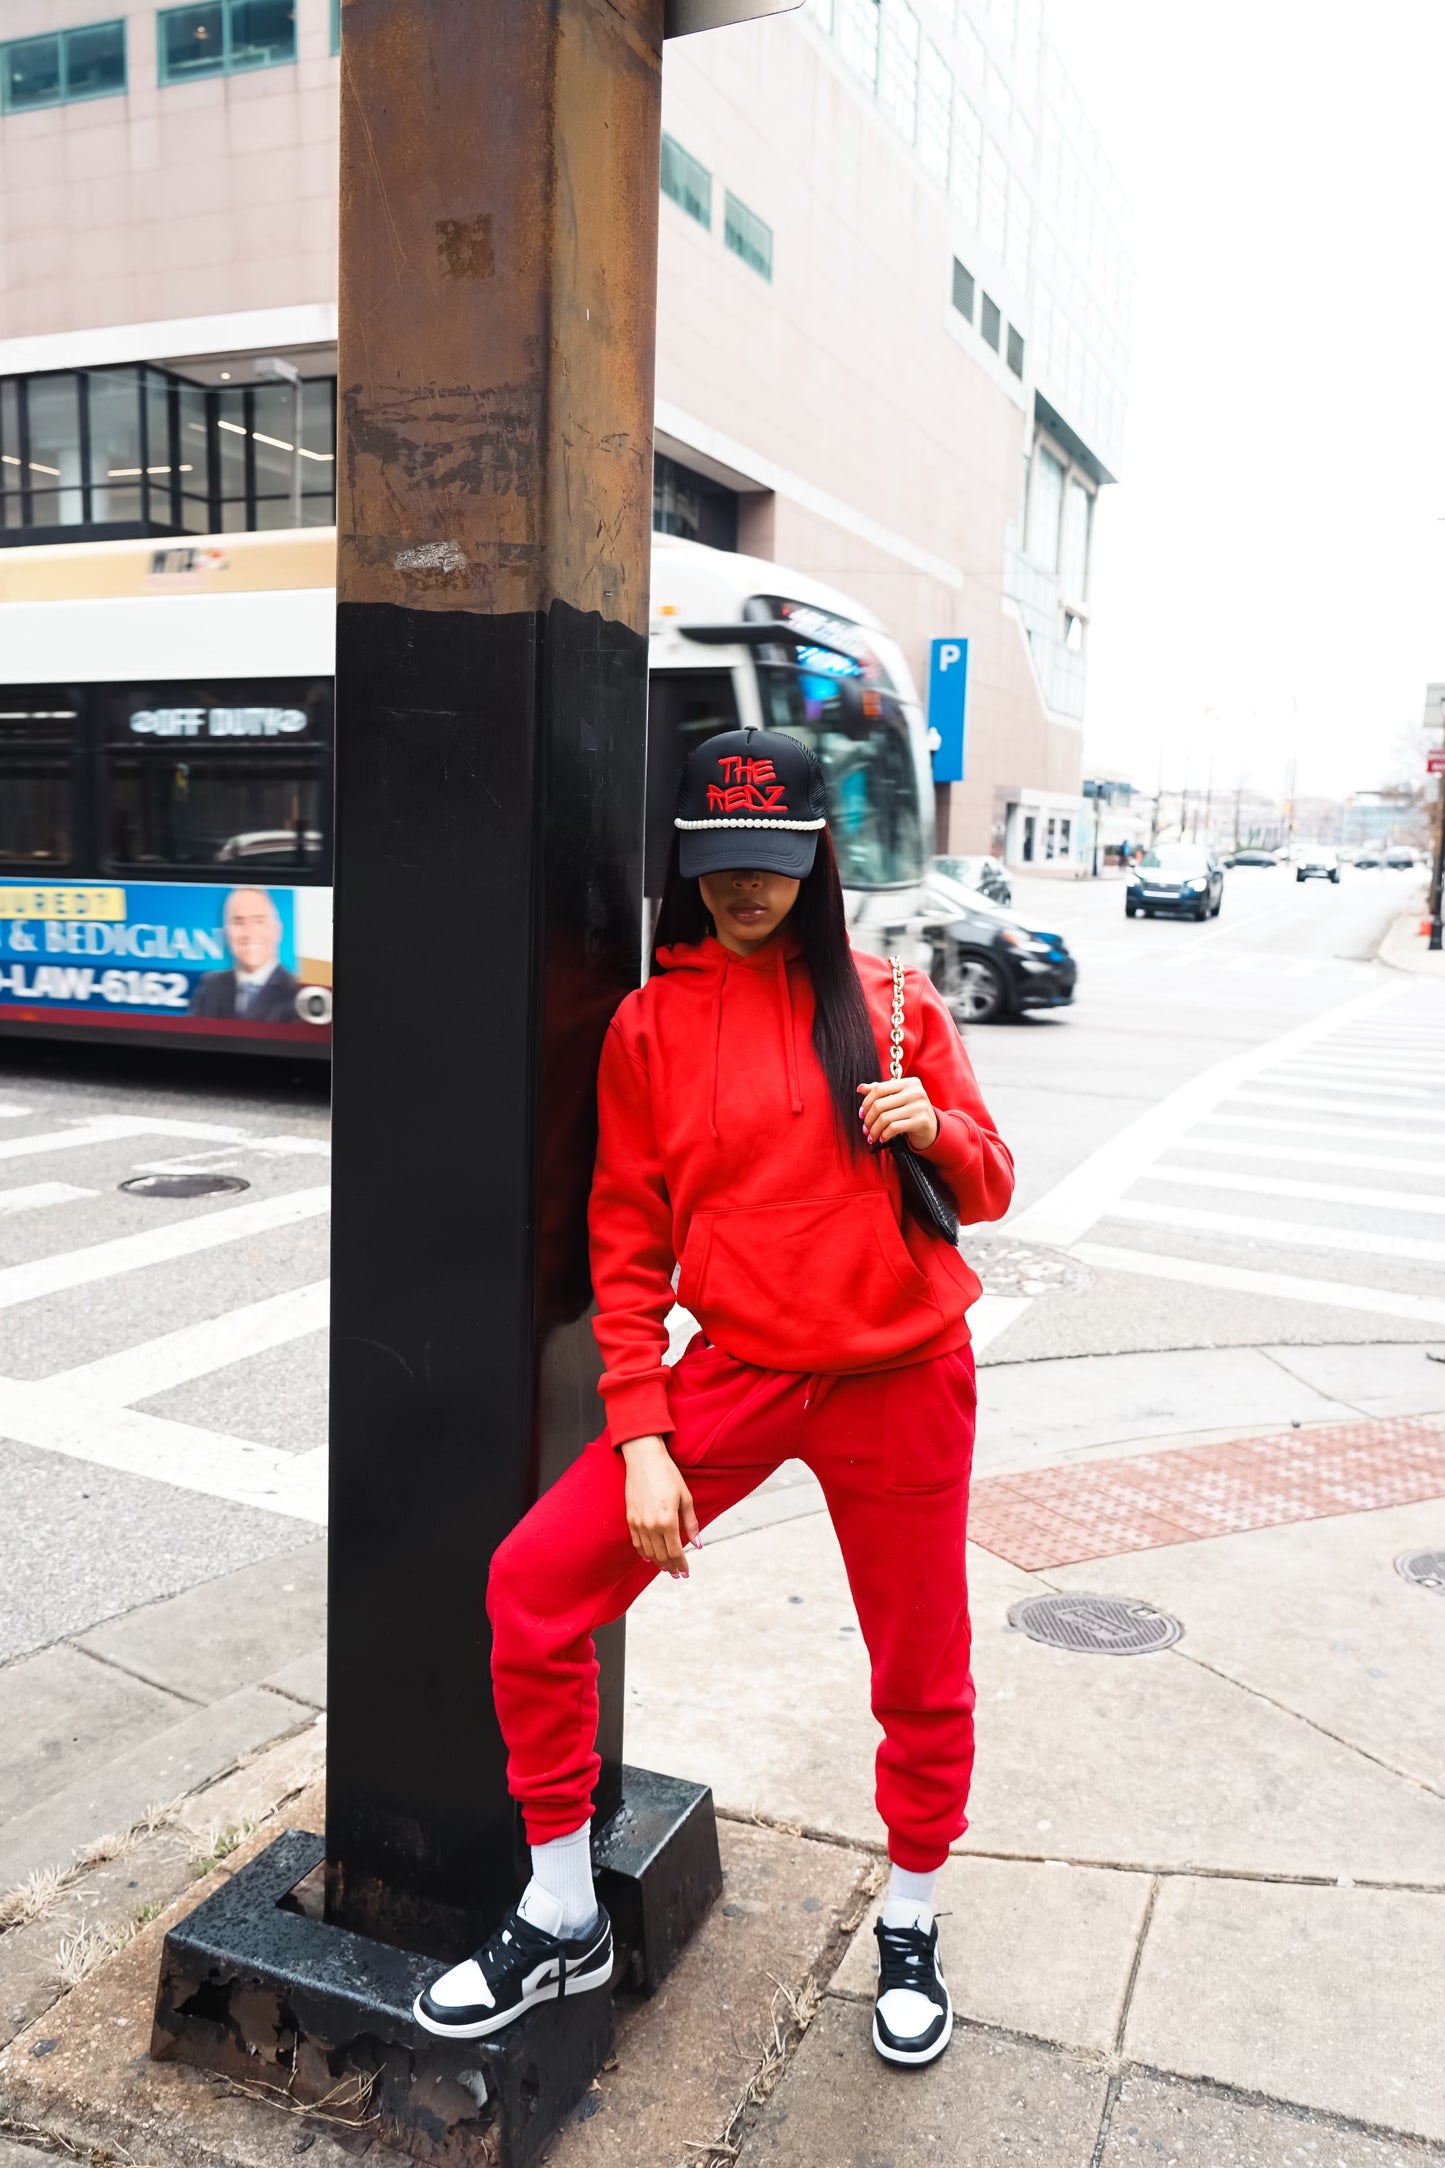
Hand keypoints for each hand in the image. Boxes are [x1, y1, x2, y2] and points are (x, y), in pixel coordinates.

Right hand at [620, 1434, 698, 1577]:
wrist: (644, 1459)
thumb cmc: (668, 1474)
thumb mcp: (686, 1497)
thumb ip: (691, 1523)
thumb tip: (697, 1544)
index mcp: (667, 1521)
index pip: (675, 1552)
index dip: (681, 1564)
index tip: (686, 1572)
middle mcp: (651, 1525)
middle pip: (661, 1555)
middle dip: (670, 1567)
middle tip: (677, 1573)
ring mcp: (638, 1523)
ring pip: (648, 1552)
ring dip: (658, 1562)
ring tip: (666, 1568)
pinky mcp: (630, 1518)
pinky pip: (637, 1542)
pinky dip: (644, 1553)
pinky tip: (649, 1557)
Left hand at [857, 1077, 939, 1149]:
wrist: (931, 1128)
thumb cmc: (911, 1111)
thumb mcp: (897, 1098)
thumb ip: (880, 1091)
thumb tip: (860, 1088)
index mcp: (909, 1082)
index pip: (879, 1089)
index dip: (866, 1102)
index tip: (861, 1114)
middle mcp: (916, 1092)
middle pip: (880, 1105)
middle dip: (868, 1119)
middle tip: (865, 1129)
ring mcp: (920, 1106)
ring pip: (885, 1118)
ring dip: (874, 1130)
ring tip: (871, 1136)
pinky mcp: (921, 1121)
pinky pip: (894, 1128)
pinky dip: (884, 1135)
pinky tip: (882, 1138)